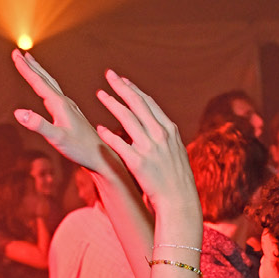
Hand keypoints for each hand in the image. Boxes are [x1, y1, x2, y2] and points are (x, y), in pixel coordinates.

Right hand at [12, 50, 115, 172]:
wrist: (102, 156)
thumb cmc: (80, 149)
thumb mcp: (57, 138)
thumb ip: (38, 125)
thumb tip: (18, 112)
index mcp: (60, 104)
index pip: (39, 82)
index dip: (25, 69)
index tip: (15, 54)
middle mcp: (65, 102)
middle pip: (45, 79)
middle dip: (31, 66)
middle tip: (18, 53)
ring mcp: (69, 107)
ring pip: (52, 85)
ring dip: (40, 73)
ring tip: (31, 63)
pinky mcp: (72, 114)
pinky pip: (56, 94)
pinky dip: (48, 86)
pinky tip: (48, 90)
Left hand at [95, 70, 198, 215]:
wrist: (179, 201)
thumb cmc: (176, 180)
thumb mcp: (175, 152)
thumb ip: (164, 138)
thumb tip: (153, 127)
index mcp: (169, 130)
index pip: (149, 103)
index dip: (135, 89)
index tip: (123, 80)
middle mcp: (160, 135)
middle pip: (137, 103)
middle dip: (121, 87)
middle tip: (108, 74)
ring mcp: (149, 148)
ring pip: (127, 118)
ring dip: (112, 103)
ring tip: (100, 94)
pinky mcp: (138, 163)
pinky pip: (120, 144)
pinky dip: (109, 134)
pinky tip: (99, 128)